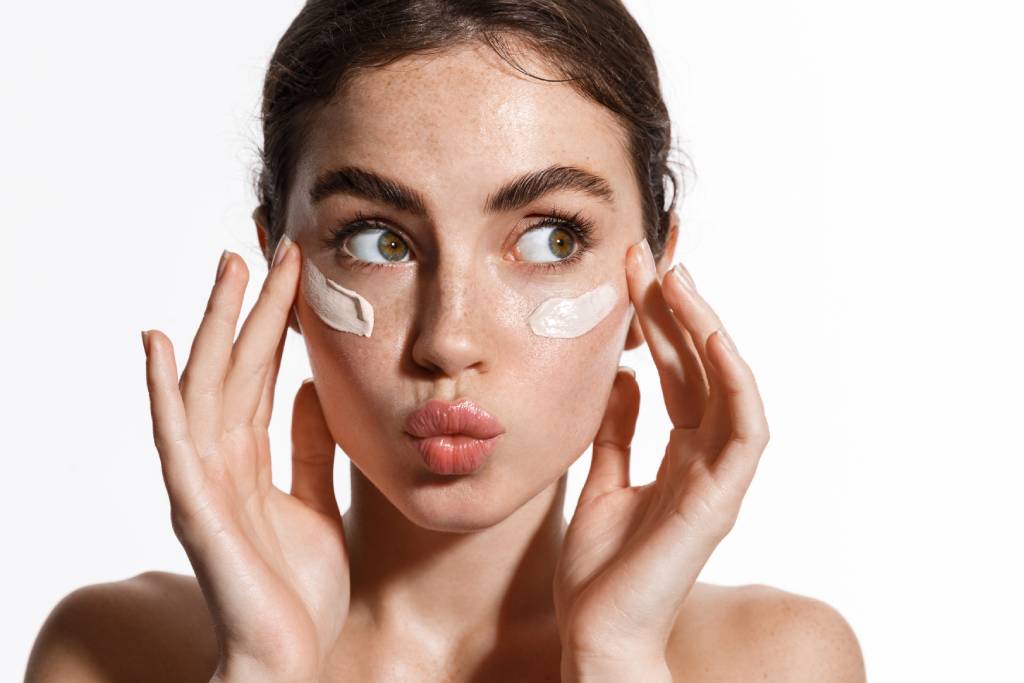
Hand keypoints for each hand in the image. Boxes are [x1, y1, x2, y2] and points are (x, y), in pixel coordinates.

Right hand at [141, 238, 348, 682]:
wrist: (294, 656)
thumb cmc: (301, 588)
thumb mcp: (317, 501)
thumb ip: (308, 449)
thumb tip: (306, 391)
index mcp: (251, 459)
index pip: (261, 374)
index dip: (274, 323)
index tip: (293, 271)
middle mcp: (221, 460)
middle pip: (234, 367)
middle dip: (249, 308)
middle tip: (262, 247)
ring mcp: (203, 481)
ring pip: (207, 387)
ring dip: (215, 327)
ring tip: (227, 270)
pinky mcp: (195, 508)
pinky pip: (176, 440)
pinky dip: (165, 392)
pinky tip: (160, 346)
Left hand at [553, 239, 769, 670]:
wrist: (596, 632)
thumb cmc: (599, 571)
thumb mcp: (600, 481)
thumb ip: (616, 432)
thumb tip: (621, 376)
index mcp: (679, 454)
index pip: (676, 371)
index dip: (657, 321)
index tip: (631, 271)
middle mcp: (705, 458)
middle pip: (698, 367)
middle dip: (674, 310)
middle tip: (647, 256)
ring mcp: (719, 476)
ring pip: (728, 386)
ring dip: (706, 330)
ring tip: (675, 280)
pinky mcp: (722, 498)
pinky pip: (744, 428)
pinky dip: (733, 380)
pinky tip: (710, 337)